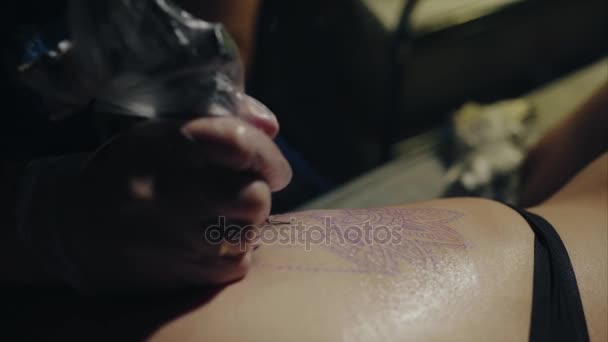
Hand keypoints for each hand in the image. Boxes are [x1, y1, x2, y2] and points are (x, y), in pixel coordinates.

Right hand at [35, 96, 290, 292]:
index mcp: (166, 146)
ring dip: (246, 220)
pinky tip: (209, 238)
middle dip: (259, 189)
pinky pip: (237, 262)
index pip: (238, 144)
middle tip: (243, 187)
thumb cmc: (130, 170)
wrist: (77, 228)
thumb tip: (271, 126)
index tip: (266, 161)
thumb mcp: (164, 129)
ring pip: (249, 231)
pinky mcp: (182, 274)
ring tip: (220, 212)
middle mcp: (169, 194)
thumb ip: (224, 118)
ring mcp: (174, 239)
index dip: (265, 153)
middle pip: (254, 196)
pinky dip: (234, 249)